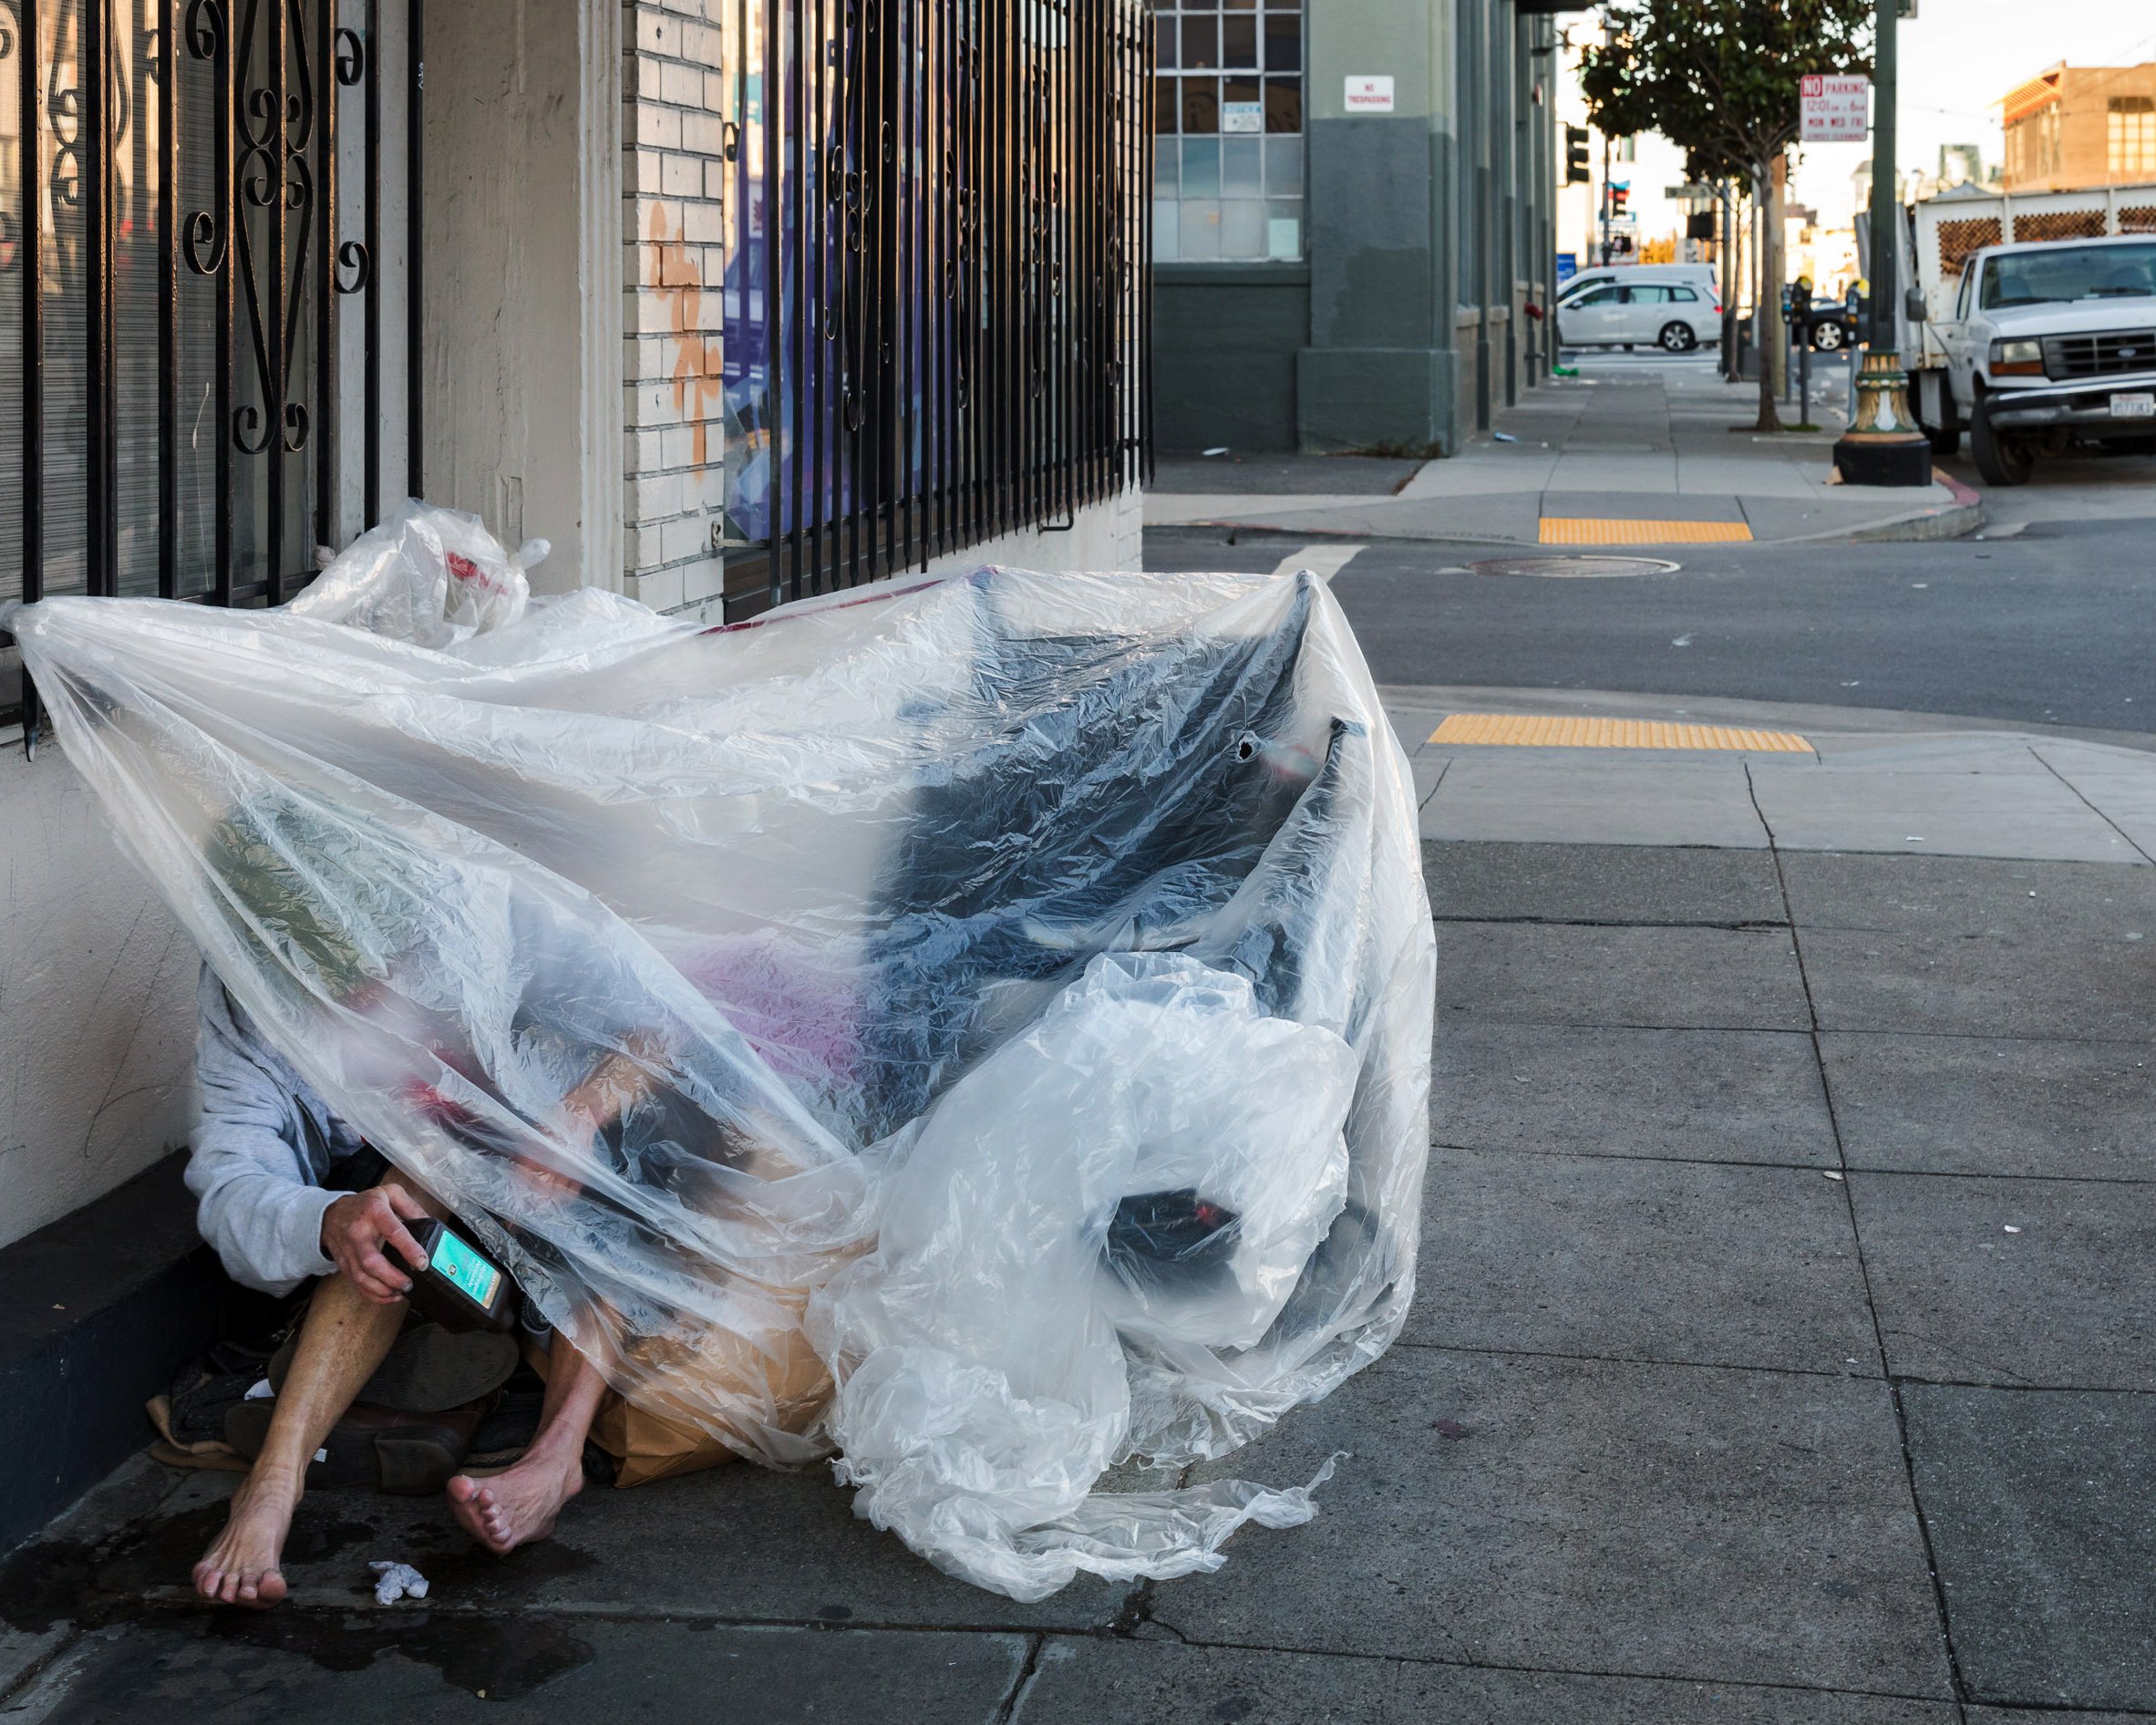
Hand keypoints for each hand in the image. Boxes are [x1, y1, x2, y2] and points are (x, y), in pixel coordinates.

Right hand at [320, 1183, 430, 1302]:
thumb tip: (429, 1225)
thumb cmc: (365, 1204)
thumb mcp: (390, 1194)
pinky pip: (356, 1284)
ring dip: (382, 1290)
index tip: (422, 1263)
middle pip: (371, 1262)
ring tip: (401, 1292)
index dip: (409, 1249)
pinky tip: (388, 1297)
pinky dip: (372, 1295)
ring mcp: (349, 1250)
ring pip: (361, 1277)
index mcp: (375, 1212)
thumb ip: (411, 1207)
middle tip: (409, 1283)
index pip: (393, 1232)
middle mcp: (359, 1233)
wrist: (330, 1214)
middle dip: (392, 1278)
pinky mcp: (343, 1264)